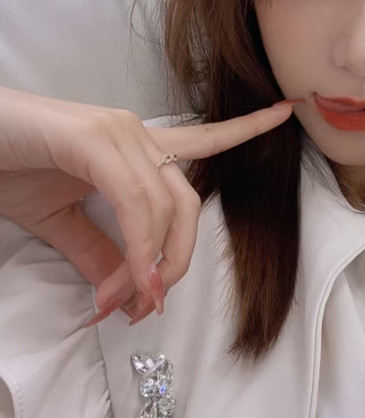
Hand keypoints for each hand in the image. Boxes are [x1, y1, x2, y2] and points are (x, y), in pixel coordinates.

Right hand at [0, 86, 298, 325]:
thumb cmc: (11, 168)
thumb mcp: (63, 220)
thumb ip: (102, 251)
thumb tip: (133, 290)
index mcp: (136, 146)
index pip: (203, 141)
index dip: (247, 127)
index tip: (285, 113)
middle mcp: (137, 133)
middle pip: (187, 202)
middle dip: (179, 259)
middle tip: (150, 304)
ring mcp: (118, 133)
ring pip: (164, 206)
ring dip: (150, 265)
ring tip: (126, 302)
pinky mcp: (93, 140)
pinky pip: (134, 200)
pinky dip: (138, 245)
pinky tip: (132, 278)